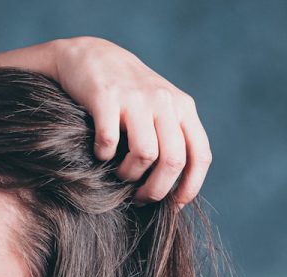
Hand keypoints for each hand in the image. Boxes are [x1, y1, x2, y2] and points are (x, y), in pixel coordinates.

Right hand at [54, 37, 212, 208]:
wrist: (90, 56)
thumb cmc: (126, 95)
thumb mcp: (160, 109)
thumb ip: (174, 138)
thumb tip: (178, 191)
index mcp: (183, 108)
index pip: (200, 156)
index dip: (189, 188)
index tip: (173, 206)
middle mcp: (164, 101)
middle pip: (173, 161)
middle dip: (156, 191)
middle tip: (140, 199)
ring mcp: (136, 98)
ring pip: (145, 154)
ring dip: (129, 176)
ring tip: (119, 175)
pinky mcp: (106, 97)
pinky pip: (109, 142)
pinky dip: (103, 156)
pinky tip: (99, 154)